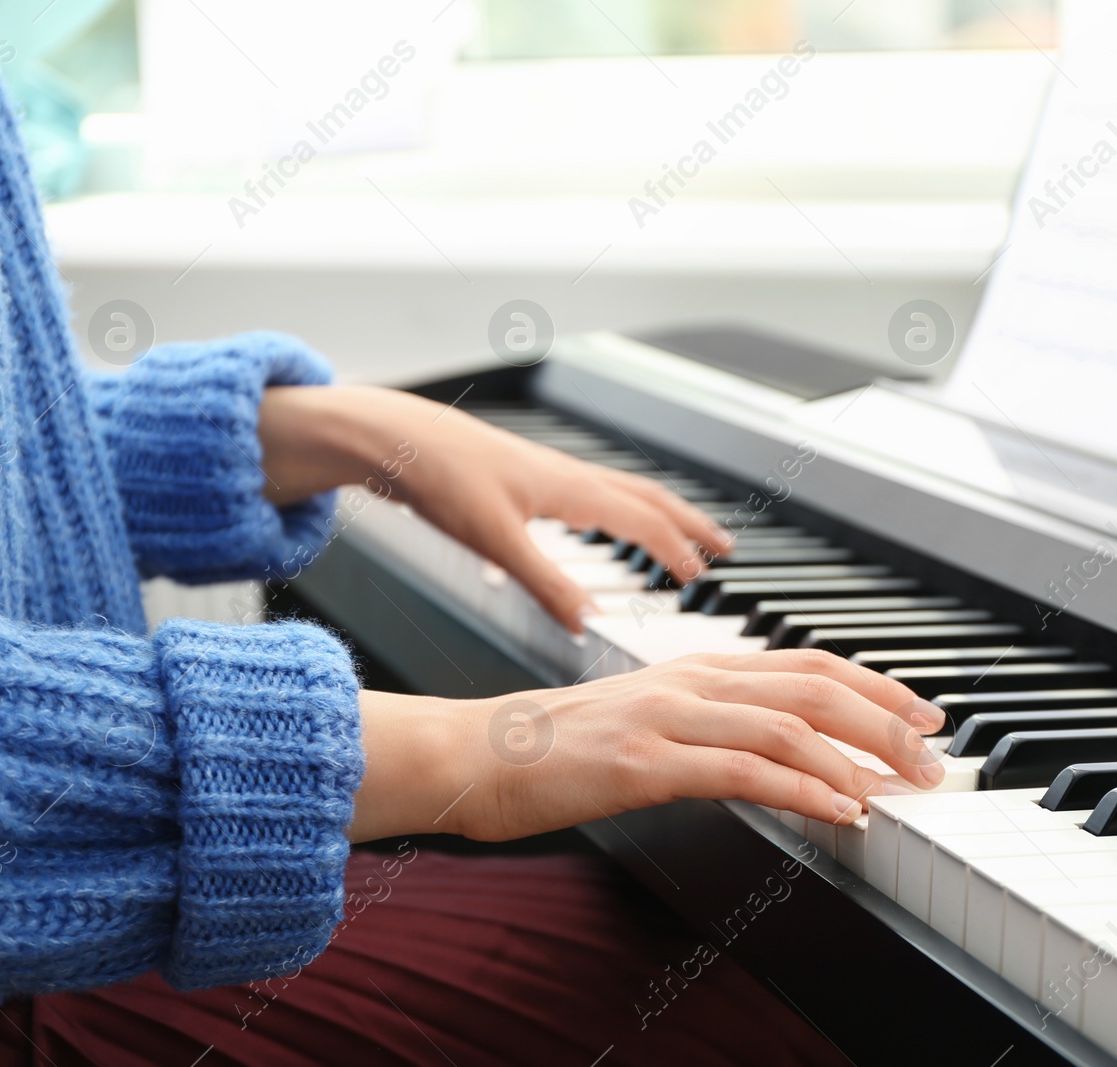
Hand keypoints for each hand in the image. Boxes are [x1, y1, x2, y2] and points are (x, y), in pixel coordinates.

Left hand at [258, 384, 730, 630]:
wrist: (394, 437)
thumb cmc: (439, 478)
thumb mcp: (495, 542)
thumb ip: (545, 585)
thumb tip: (587, 623)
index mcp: (571, 489)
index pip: (643, 520)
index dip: (677, 549)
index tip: (702, 574)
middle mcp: (568, 475)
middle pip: (647, 497)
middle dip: (688, 522)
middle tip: (722, 545)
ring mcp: (548, 472)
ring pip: (622, 490)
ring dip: (657, 513)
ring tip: (676, 533)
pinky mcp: (524, 475)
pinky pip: (593, 491)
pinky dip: (618, 508)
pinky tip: (601, 521)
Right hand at [346, 650, 948, 843]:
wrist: (474, 758)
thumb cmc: (555, 749)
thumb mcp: (645, 724)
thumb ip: (708, 728)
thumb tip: (774, 755)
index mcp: (694, 669)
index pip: (805, 665)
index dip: (874, 686)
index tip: (922, 715)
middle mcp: (690, 681)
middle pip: (812, 686)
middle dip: (886, 720)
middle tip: (933, 757)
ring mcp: (668, 717)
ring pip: (788, 724)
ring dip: (859, 758)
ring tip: (902, 789)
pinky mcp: (646, 760)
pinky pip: (743, 770)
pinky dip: (803, 789)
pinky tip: (840, 811)